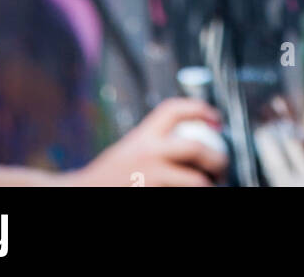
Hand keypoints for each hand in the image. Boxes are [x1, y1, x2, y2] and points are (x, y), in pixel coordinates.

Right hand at [71, 98, 228, 186]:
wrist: (81, 195)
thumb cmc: (108, 178)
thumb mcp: (130, 150)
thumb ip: (154, 144)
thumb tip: (192, 144)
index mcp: (143, 137)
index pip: (174, 110)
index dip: (199, 108)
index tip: (216, 118)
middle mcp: (149, 154)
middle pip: (197, 148)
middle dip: (218, 159)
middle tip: (222, 167)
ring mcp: (151, 179)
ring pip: (196, 181)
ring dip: (210, 184)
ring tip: (212, 186)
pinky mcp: (151, 196)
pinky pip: (182, 194)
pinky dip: (192, 194)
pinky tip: (192, 194)